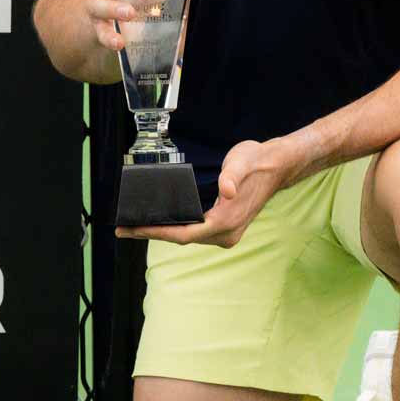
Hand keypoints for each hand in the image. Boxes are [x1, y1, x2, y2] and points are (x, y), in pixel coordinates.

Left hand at [118, 137, 284, 247]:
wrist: (275, 166)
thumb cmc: (256, 162)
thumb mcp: (241, 161)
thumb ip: (232, 176)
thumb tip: (228, 191)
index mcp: (226, 221)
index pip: (183, 234)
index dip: (156, 233)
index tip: (134, 229)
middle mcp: (226, 234)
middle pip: (181, 239)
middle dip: (152, 233)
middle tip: (123, 229)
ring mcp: (227, 234)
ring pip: (187, 238)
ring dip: (162, 233)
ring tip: (136, 227)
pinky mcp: (225, 229)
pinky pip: (194, 233)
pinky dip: (175, 229)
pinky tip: (161, 224)